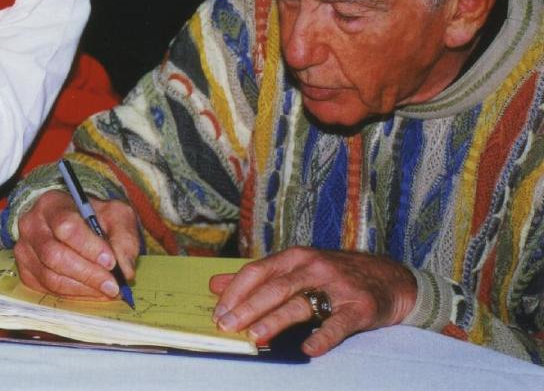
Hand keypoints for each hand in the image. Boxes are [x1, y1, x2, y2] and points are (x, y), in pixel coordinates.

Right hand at [13, 190, 139, 299]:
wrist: (74, 223)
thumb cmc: (94, 217)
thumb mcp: (116, 215)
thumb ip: (124, 238)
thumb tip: (125, 270)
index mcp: (52, 203)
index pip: (66, 226)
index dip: (88, 246)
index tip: (111, 262)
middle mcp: (31, 225)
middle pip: (54, 254)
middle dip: (87, 273)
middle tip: (113, 285)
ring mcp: (25, 250)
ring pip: (49, 276)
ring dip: (82, 288)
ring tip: (106, 290)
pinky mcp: (25, 271)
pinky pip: (47, 289)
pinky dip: (73, 294)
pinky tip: (91, 291)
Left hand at [210, 246, 416, 355]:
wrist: (389, 278)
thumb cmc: (334, 275)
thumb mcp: (296, 268)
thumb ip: (257, 277)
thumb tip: (215, 285)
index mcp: (295, 257)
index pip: (258, 271)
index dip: (235, 292)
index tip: (218, 312)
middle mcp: (314, 267)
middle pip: (275, 288)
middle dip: (247, 308)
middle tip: (228, 326)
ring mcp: (337, 286)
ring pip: (300, 303)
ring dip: (275, 320)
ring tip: (255, 336)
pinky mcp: (360, 306)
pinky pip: (338, 323)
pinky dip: (323, 336)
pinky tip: (308, 348)